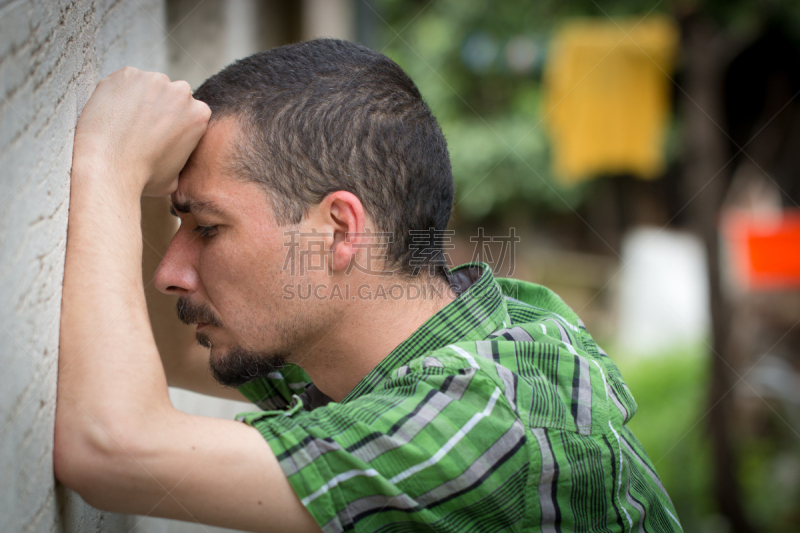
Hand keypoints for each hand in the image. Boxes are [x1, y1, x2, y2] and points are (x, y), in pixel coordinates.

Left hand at [73, 67, 210, 196]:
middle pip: (171, 94)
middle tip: (141, 127)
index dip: (173, 123)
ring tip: (124, 122)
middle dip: (159, 106)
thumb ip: (180, 160)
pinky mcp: (126, 74)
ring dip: (139, 98)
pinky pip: (124, 81)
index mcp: (199, 114)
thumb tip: (174, 165)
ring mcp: (153, 80)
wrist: (108, 167)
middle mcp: (181, 92)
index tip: (159, 133)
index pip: (188, 112)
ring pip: (147, 85)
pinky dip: (118, 92)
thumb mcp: (175, 177)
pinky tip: (112, 113)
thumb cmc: (142, 177)